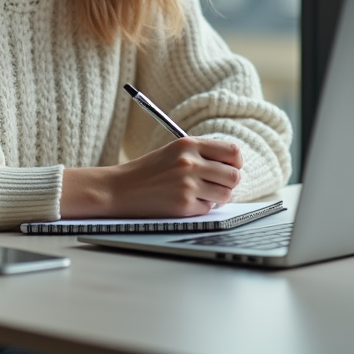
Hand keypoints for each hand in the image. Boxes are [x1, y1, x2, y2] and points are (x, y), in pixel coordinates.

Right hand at [61, 138, 241, 218]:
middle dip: (229, 183)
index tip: (230, 168)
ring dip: (216, 197)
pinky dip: (200, 208)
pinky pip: (207, 209)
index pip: (232, 151)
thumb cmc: (146, 171)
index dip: (235, 163)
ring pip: (225, 194)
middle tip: (217, 186)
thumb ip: (200, 154)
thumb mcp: (173, 152)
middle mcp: (190, 163)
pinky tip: (184, 202)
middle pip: (234, 175)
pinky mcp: (183, 205)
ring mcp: (187, 185)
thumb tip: (232, 167)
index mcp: (188, 144)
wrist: (118, 189)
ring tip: (200, 195)